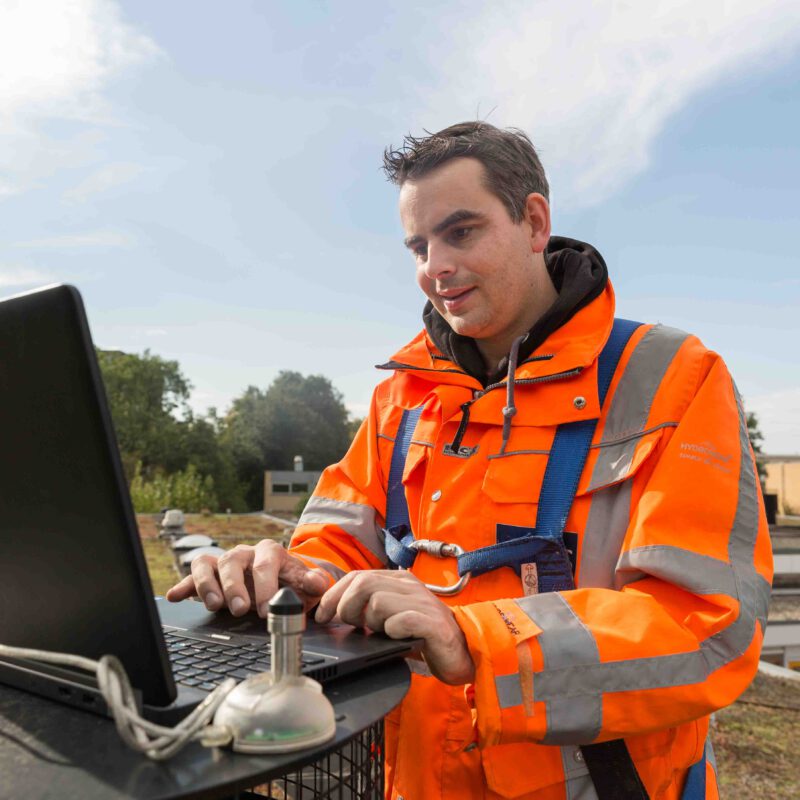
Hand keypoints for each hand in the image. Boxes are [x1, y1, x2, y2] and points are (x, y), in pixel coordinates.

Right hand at [165, 539, 329, 616]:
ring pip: (208, 564)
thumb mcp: (305, 583)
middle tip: (240, 609)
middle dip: (234, 586)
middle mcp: (244, 554)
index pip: (265, 563)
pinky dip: (184, 585)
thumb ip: (312, 583)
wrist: (279, 579)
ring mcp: (224, 563)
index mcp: (269, 552)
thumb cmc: (291, 582)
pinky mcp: (209, 574)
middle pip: (232, 561)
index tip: (266, 609)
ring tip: (214, 606)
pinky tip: (175, 596)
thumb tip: (317, 583)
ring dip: (208, 585)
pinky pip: (192, 575)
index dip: (265, 585)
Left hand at [314, 570, 475, 684]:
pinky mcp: (431, 622)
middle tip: (352, 625)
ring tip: (382, 634)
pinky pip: (400, 621)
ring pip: (378, 602)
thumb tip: (335, 612)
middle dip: (347, 606)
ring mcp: (421, 602)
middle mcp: (409, 586)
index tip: (322, 614)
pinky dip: (392, 631)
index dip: (334, 594)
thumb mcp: (392, 616)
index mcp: (398, 580)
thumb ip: (369, 608)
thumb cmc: (423, 636)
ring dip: (372, 623)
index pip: (357, 575)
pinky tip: (397, 638)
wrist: (463, 652)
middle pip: (364, 583)